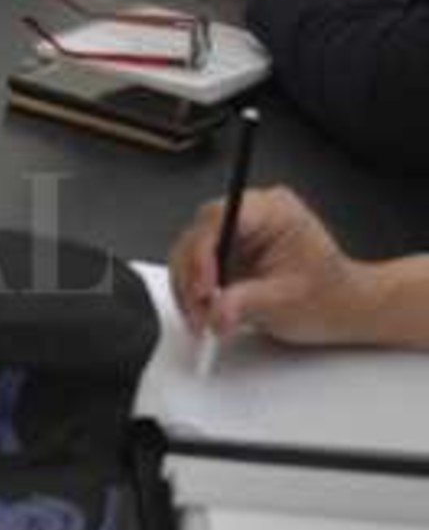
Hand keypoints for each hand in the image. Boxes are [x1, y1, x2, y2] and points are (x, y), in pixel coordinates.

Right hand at [168, 184, 376, 343]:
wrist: (340, 308)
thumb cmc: (328, 296)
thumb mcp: (286, 301)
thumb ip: (246, 303)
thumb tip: (214, 311)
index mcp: (274, 210)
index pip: (220, 218)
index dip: (203, 253)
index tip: (203, 289)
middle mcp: (251, 214)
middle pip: (199, 234)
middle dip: (193, 276)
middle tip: (199, 311)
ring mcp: (236, 234)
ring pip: (190, 252)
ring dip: (189, 288)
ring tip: (202, 319)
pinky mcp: (227, 253)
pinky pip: (196, 267)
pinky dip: (195, 293)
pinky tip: (205, 313)